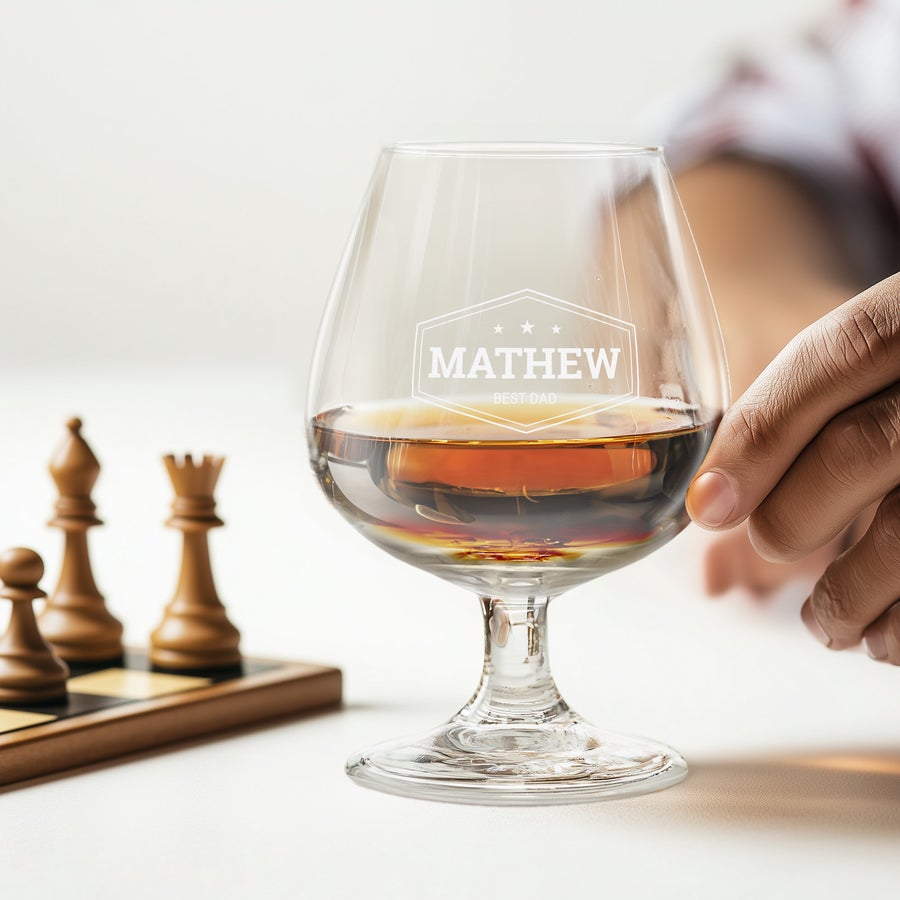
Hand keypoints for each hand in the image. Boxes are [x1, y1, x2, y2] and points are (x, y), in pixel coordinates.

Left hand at [686, 274, 899, 660]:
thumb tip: (711, 500)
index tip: (709, 506)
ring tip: (825, 625)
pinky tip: (884, 641)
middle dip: (793, 517)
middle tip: (769, 543)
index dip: (762, 434)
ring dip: (848, 596)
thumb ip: (810, 406)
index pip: (838, 355)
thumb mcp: (880, 365)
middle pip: (862, 448)